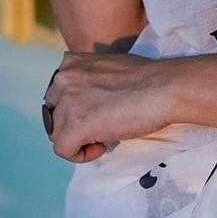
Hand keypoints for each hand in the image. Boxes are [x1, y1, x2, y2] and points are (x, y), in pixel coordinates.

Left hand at [42, 51, 173, 162]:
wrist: (163, 88)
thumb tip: (89, 101)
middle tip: (98, 128)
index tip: (95, 112)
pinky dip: (80, 154)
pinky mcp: (74, 126)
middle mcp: (63, 79)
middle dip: (72, 124)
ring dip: (79, 139)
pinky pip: (63, 149)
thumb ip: (90, 80)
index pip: (56, 93)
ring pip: (57, 133)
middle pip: (53, 114)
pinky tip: (102, 147)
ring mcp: (67, 102)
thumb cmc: (147, 78)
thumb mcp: (109, 67)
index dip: (73, 108)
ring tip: (104, 137)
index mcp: (70, 62)